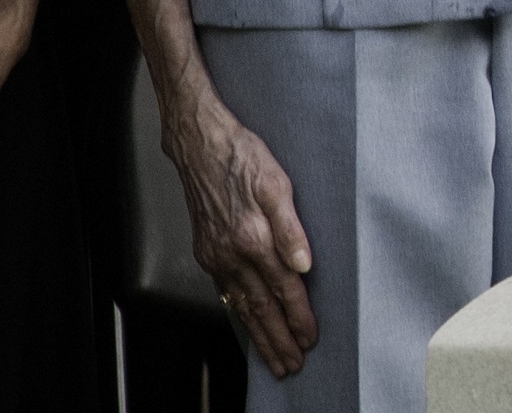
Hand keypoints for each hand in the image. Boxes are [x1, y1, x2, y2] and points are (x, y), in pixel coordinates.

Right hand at [158, 78, 316, 377]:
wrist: (200, 145)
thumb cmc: (243, 157)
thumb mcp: (277, 184)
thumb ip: (292, 228)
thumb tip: (305, 265)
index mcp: (254, 239)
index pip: (284, 288)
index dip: (299, 316)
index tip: (311, 338)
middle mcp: (233, 254)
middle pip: (261, 307)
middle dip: (278, 340)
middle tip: (293, 365)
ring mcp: (217, 256)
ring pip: (241, 305)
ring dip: (259, 334)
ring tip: (274, 357)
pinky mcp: (208, 251)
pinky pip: (226, 292)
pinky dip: (239, 314)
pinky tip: (247, 322)